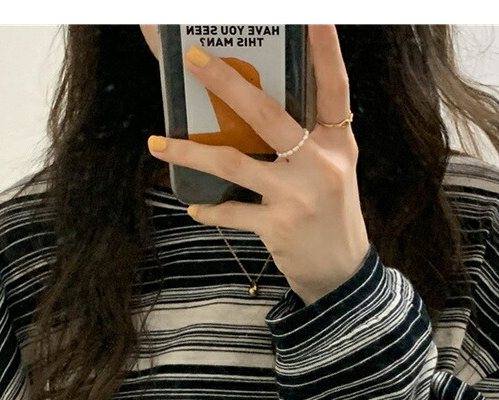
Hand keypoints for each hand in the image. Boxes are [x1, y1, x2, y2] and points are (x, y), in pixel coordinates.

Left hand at [146, 25, 369, 305]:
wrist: (342, 274)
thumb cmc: (333, 217)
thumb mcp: (334, 171)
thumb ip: (309, 141)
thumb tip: (255, 110)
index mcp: (339, 144)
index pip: (334, 88)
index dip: (326, 50)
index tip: (314, 15)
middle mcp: (321, 164)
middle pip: (267, 114)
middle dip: (226, 83)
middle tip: (193, 60)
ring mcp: (298, 196)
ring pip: (233, 163)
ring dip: (189, 152)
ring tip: (157, 143)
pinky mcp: (278, 227)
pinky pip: (231, 212)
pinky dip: (210, 210)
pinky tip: (194, 208)